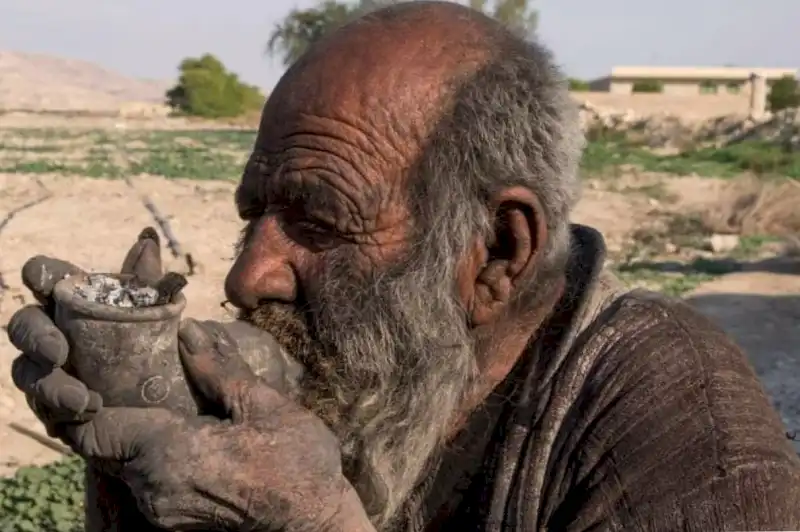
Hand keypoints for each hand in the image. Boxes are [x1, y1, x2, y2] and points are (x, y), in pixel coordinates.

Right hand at [7, 227, 174, 531]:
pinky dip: (64, 410)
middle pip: (23, 324)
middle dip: (34, 335)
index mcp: (81, 304)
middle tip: (58, 351)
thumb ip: (152, 285)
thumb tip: (147, 239)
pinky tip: (92, 411)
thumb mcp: (169, 321)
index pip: (48, 278)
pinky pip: (46, 412)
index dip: (41, 274)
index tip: (43, 280)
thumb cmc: (173, 356)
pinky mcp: (61, 413)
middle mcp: (60, 335)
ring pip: (27, 372)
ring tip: (84, 400)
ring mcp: (56, 375)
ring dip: (50, 384)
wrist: (189, 410)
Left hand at [61, 319, 372, 531]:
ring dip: (125, 430)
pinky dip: (141, 450)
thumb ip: (220, 369)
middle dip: (102, 410)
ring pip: (117, 463)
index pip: (94, 431)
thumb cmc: (298, 464)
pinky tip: (166, 425)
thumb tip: (189, 332)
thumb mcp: (265, 405)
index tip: (91, 372)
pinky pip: (137, 477)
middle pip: (100, 447)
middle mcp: (153, 488)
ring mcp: (160, 508)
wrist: (316, 521)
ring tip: (143, 392)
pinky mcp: (170, 517)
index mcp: (170, 454)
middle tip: (119, 371)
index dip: (79, 402)